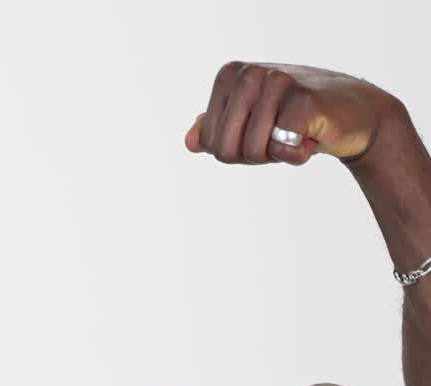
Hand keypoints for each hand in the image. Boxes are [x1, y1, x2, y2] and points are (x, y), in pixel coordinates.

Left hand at [183, 61, 401, 166]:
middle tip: (279, 137)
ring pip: (250, 151)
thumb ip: (217, 129)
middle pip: (225, 149)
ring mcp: (276, 82)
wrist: (351, 114)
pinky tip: (311, 137)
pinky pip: (279, 150)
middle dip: (252, 156)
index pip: (210, 141)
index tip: (261, 131)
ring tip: (296, 133)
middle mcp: (250, 73)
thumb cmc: (295, 119)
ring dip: (275, 155)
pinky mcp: (302, 100)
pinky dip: (295, 156)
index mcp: (231, 76)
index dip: (235, 150)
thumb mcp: (249, 123)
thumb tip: (190, 141)